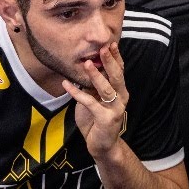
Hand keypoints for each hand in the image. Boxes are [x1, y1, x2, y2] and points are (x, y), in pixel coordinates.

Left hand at [63, 42, 127, 157]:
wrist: (103, 145)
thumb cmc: (97, 120)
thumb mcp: (96, 99)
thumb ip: (95, 86)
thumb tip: (88, 67)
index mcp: (120, 91)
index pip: (120, 70)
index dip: (116, 57)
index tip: (111, 43)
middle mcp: (121, 98)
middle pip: (117, 76)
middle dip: (110, 61)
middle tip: (103, 48)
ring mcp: (115, 109)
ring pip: (106, 88)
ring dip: (96, 75)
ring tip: (88, 63)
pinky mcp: (105, 119)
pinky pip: (90, 103)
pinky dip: (77, 93)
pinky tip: (67, 84)